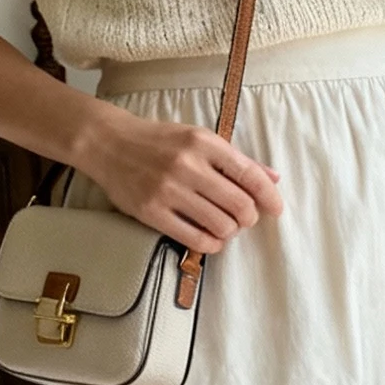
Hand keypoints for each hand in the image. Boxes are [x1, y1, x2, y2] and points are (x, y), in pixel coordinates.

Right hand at [78, 105, 282, 254]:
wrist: (109, 144)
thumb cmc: (160, 142)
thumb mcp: (199, 139)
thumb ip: (236, 160)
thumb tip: (273, 178)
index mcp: (204, 143)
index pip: (249, 174)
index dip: (269, 196)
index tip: (276, 209)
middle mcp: (187, 165)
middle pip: (239, 205)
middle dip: (249, 217)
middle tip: (243, 218)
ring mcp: (169, 190)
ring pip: (221, 225)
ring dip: (230, 231)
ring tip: (224, 226)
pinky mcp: (152, 212)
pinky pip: (195, 239)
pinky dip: (212, 244)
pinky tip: (211, 239)